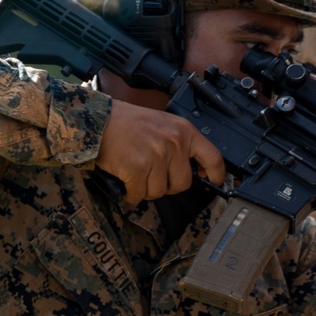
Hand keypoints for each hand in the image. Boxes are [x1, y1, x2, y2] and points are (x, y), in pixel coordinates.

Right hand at [96, 100, 225, 204]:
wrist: (99, 120)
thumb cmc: (126, 122)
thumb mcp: (162, 124)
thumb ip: (179, 143)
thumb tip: (191, 169)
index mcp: (184, 131)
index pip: (212, 157)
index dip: (216, 174)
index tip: (214, 181)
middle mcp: (174, 143)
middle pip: (182, 183)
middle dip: (166, 185)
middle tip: (151, 175)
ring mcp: (157, 156)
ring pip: (159, 192)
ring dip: (145, 189)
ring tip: (134, 172)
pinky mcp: (138, 169)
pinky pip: (139, 195)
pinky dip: (130, 193)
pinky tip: (125, 178)